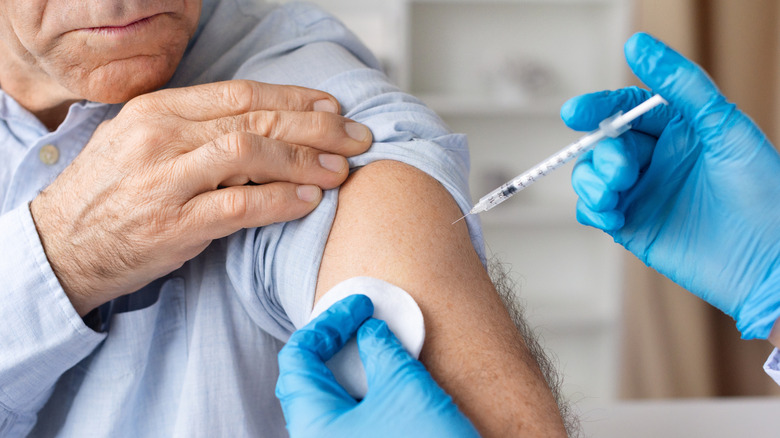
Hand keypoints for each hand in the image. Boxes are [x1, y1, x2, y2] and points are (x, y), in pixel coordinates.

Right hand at [30, 80, 371, 315]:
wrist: (62, 245)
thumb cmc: (111, 193)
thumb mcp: (144, 143)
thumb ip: (196, 129)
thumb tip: (264, 126)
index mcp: (157, 109)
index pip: (240, 94)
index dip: (293, 98)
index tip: (331, 107)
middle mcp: (162, 137)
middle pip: (255, 119)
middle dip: (315, 127)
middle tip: (356, 137)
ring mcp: (166, 180)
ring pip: (250, 154)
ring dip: (304, 160)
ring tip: (341, 169)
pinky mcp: (173, 224)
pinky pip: (240, 206)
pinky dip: (281, 202)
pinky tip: (309, 201)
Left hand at [275, 294, 478, 437]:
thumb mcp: (406, 389)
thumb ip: (382, 351)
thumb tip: (371, 332)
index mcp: (315, 426)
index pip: (298, 359)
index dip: (328, 323)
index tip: (360, 308)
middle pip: (308, 380)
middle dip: (334, 344)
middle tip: (362, 322)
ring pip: (329, 402)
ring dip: (350, 369)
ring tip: (377, 347)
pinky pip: (348, 420)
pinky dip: (362, 393)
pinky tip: (387, 382)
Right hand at [562, 32, 779, 338]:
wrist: (768, 262)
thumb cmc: (762, 193)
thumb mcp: (723, 127)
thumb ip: (681, 85)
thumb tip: (637, 44)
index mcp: (678, 131)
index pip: (627, 110)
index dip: (599, 108)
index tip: (576, 115)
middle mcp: (655, 160)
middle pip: (604, 144)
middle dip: (604, 155)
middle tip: (625, 172)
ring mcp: (641, 193)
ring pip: (591, 175)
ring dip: (592, 182)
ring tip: (614, 196)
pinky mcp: (632, 226)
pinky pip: (592, 211)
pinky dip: (593, 210)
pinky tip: (614, 218)